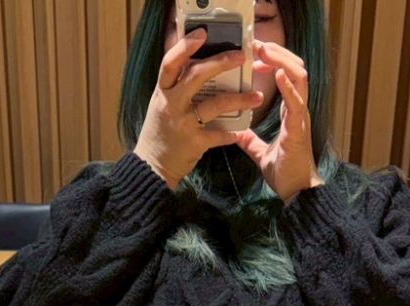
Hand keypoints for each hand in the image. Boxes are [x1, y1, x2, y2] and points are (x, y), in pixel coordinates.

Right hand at [134, 28, 261, 189]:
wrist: (152, 167)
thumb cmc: (160, 132)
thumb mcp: (162, 104)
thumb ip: (177, 87)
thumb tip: (201, 66)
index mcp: (163, 91)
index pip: (170, 62)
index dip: (185, 46)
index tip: (202, 34)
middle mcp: (171, 104)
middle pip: (196, 76)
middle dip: (221, 63)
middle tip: (241, 57)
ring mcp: (182, 123)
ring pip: (214, 104)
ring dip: (239, 99)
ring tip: (257, 97)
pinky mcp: (193, 143)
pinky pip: (217, 134)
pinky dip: (230, 134)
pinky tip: (240, 132)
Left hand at [235, 40, 322, 201]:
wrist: (296, 194)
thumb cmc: (284, 173)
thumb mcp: (260, 153)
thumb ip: (250, 141)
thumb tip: (235, 133)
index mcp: (290, 113)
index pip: (286, 77)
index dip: (272, 62)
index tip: (255, 58)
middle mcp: (297, 110)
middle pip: (294, 69)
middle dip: (277, 53)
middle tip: (258, 44)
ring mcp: (300, 118)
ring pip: (299, 78)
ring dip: (282, 61)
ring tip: (266, 51)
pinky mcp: (298, 130)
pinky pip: (297, 102)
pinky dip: (288, 86)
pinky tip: (278, 74)